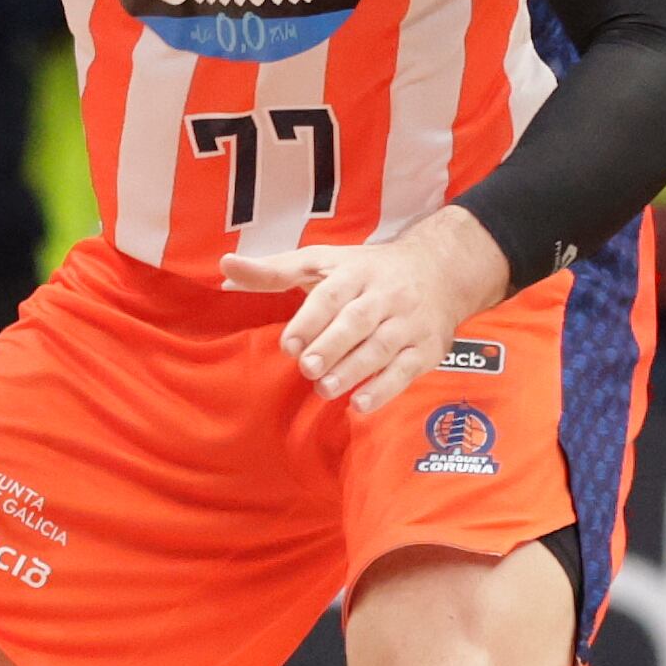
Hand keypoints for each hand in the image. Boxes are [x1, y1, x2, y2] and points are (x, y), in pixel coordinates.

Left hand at [220, 208, 507, 413]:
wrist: (441, 271)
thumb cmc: (365, 270)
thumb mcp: (320, 262)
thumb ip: (273, 270)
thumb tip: (224, 266)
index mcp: (355, 272)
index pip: (332, 294)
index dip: (311, 319)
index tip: (289, 344)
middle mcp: (384, 295)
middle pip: (358, 321)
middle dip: (333, 345)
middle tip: (308, 367)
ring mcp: (408, 323)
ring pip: (382, 347)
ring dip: (354, 370)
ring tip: (326, 389)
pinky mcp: (426, 348)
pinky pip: (407, 370)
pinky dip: (384, 389)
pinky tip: (360, 404)